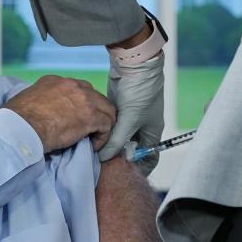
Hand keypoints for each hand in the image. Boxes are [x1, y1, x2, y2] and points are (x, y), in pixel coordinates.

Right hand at [3, 75, 115, 152]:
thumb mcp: (27, 100)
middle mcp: (72, 85)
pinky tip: (93, 145)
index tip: (75, 118)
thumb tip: (40, 112)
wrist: (22, 127)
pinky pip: (107, 125)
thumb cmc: (17, 119)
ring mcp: (84, 99)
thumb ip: (39, 101)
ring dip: (102, 125)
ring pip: (106, 109)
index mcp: (55, 81)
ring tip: (93, 138)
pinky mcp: (91, 116)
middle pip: (95, 96)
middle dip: (95, 112)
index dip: (80, 105)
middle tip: (88, 129)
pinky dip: (103, 137)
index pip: (77, 89)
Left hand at [98, 54, 164, 175]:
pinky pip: (110, 125)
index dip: (138, 169)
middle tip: (101, 165)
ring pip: (117, 137)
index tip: (122, 177)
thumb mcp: (129, 121)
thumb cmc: (140, 92)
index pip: (148, 158)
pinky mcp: (117, 109)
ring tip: (93, 152)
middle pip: (129, 149)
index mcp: (151, 133)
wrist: (135, 65)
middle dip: (117, 157)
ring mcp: (129, 118)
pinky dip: (102, 130)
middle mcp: (141, 127)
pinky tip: (90, 136)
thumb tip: (103, 157)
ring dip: (107, 143)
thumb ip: (117, 141)